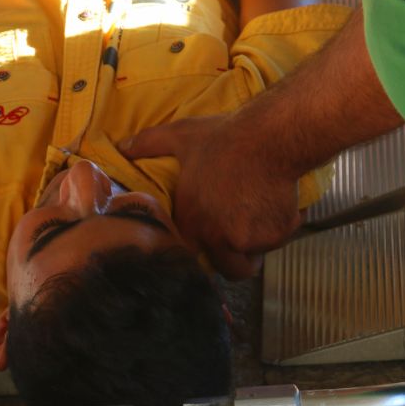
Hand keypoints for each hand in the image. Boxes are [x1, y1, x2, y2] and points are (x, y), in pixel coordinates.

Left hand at [122, 114, 300, 278]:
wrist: (270, 137)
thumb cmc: (224, 137)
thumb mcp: (181, 136)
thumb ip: (149, 143)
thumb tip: (123, 145)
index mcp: (194, 221)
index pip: (192, 257)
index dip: (202, 251)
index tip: (209, 243)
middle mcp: (221, 237)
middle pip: (230, 269)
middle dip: (235, 259)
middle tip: (240, 240)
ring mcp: (251, 239)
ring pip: (256, 255)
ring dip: (258, 243)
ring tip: (258, 216)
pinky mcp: (278, 233)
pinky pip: (280, 238)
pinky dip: (281, 226)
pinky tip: (277, 203)